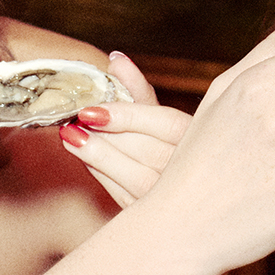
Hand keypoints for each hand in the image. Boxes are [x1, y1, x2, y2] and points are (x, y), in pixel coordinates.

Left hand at [62, 52, 188, 207]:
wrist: (187, 197)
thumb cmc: (171, 149)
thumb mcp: (160, 119)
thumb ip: (138, 91)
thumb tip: (115, 58)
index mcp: (204, 138)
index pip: (166, 124)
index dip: (127, 116)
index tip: (92, 111)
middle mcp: (195, 169)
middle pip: (148, 151)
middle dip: (106, 136)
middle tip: (73, 121)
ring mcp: (177, 197)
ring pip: (135, 177)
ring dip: (98, 156)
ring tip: (71, 137)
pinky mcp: (156, 215)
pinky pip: (126, 197)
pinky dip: (103, 175)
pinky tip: (86, 158)